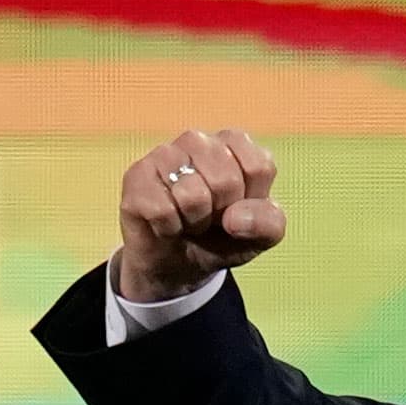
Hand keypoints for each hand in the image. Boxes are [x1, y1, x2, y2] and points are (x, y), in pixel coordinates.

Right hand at [116, 128, 286, 303]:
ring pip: (192, 194)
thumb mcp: (260, 237)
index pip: (258, 167)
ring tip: (189, 219)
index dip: (251, 201)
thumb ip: (268, 223)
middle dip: (221, 213)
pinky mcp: (137, 175)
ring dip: (194, 221)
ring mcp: (165, 154)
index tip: (238, 208)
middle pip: (226, 180)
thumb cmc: (222, 238)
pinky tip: (167, 223)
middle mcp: (199, 141)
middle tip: (210, 217)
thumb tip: (235, 218)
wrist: (178, 263)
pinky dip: (169, 229)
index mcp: (236, 145)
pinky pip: (162, 210)